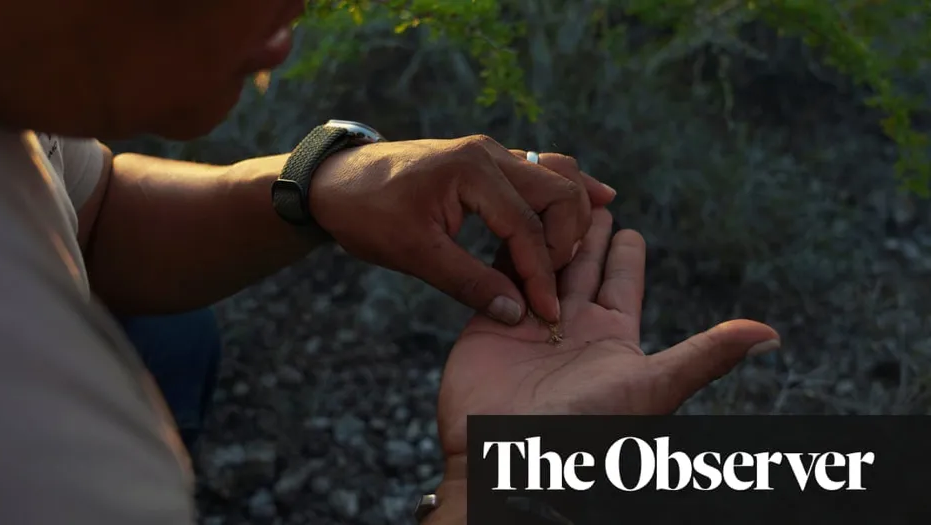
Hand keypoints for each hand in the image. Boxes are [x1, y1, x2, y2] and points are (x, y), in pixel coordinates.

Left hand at [309, 135, 615, 324]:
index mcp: (472, 172)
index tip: (547, 313)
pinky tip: (596, 200)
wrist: (335, 181)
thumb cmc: (367, 213)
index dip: (541, 275)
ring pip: (556, 175)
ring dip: (573, 212)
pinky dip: (565, 191)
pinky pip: (541, 170)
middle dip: (566, 241)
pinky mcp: (487, 162)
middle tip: (558, 285)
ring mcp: (490, 153)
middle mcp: (489, 154)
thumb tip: (515, 313)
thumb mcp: (413, 254)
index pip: (526, 227)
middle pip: (557, 193)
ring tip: (586, 247)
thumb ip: (467, 282)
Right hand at [427, 207, 780, 522]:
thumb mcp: (653, 386)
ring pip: (542, 264)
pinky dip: (507, 250)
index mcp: (612, 337)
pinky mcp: (492, 323)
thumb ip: (704, 355)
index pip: (621, 281)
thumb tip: (770, 334)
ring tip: (548, 199)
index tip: (627, 224)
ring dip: (546, 234)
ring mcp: (529, 323)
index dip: (625, 252)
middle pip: (581, 266)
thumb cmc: (585, 428)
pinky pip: (501, 277)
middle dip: (585, 233)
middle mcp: (571, 327)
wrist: (509, 456)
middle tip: (588, 197)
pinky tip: (510, 222)